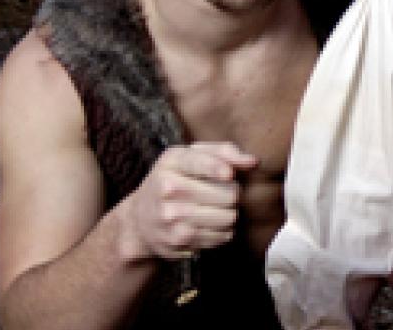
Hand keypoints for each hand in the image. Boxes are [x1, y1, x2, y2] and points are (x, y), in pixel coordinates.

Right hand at [118, 142, 257, 261]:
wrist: (139, 221)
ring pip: (228, 217)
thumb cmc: (173, 180)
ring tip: (218, 209)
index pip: (201, 162)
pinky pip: (222, 236)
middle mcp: (168, 190)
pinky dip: (223, 231)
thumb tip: (253, 162)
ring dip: (230, 213)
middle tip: (223, 193)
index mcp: (171, 163)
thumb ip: (223, 152)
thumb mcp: (189, 156)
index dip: (220, 168)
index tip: (229, 174)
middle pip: (228, 194)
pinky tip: (210, 224)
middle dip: (233, 193)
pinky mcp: (179, 241)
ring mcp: (172, 218)